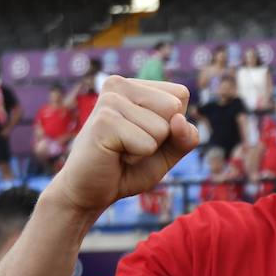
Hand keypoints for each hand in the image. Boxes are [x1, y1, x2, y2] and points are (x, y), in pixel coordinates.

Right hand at [51, 76, 198, 214]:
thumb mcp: (168, 152)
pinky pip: (148, 145)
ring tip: (121, 150)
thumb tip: (179, 120)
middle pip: (174, 108)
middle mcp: (119, 84)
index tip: (144, 135)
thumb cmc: (129, 168)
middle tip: (132, 145)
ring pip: (163, 128)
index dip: (173, 125)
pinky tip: (114, 155)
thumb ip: (185, 137)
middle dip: (162, 137)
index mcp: (135, 85)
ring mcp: (109, 100)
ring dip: (147, 149)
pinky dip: (137, 158)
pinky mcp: (104, 121)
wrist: (90, 191)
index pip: (181, 95)